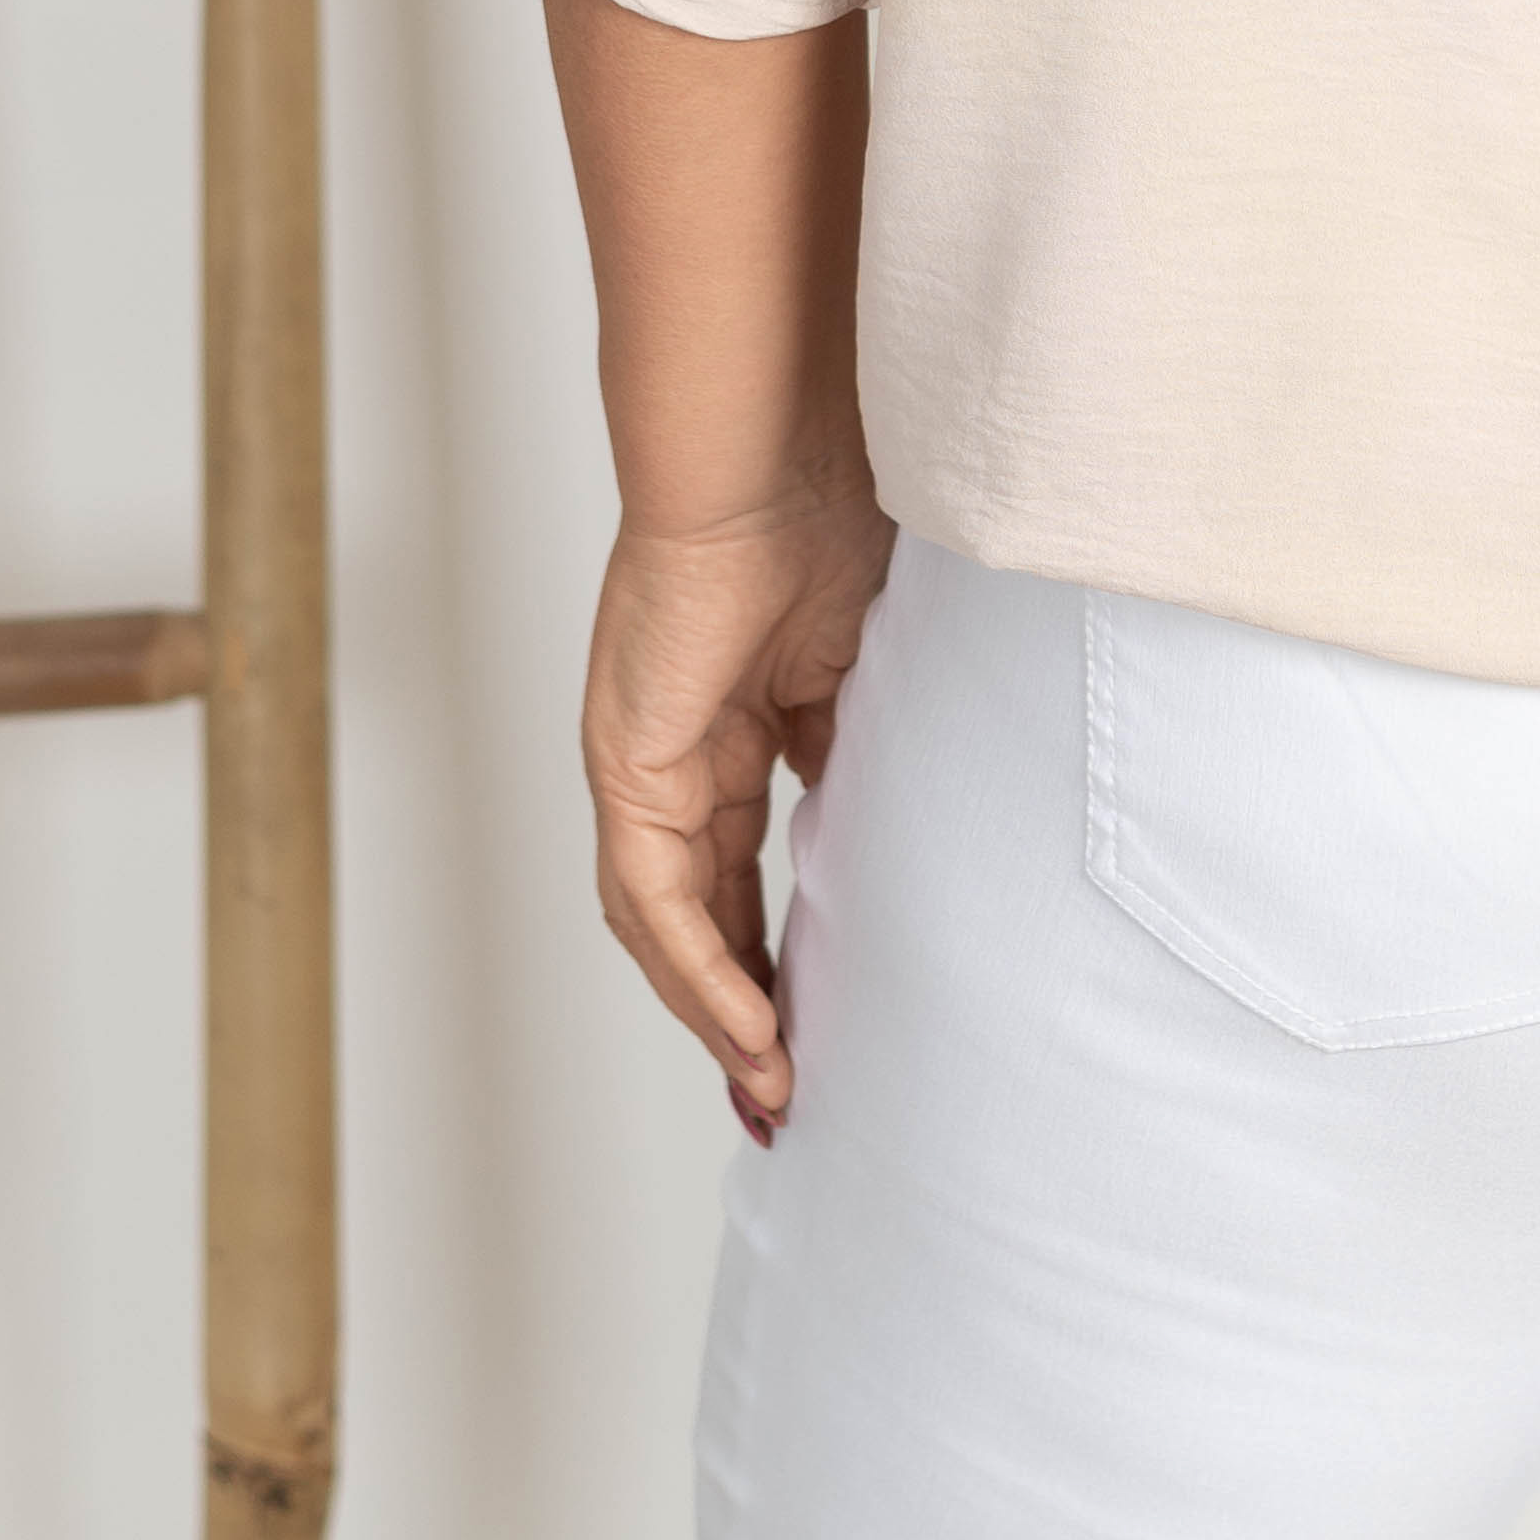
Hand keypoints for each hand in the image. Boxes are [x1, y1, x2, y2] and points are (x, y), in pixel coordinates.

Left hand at [577, 474, 892, 1140]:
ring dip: (719, 1009)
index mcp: (739, 718)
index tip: (828, 1018)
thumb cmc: (836, 508)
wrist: (773, 449)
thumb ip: (872, 741)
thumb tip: (912, 828)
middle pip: (704, 909)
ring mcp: (645, 761)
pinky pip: (658, 898)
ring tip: (775, 1082)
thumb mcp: (874, 657)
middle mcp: (679, 750)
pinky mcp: (628, 763)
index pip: (752, 863)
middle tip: (790, 1090)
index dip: (784, 944)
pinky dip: (701, 969)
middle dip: (744, 1005)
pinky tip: (750, 1025)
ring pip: (668, 924)